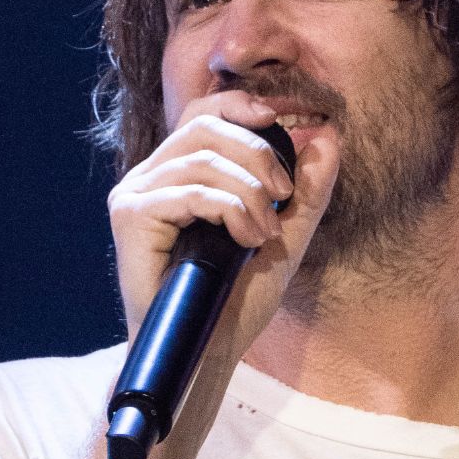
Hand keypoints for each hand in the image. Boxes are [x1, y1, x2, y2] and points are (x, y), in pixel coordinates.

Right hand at [108, 90, 339, 371]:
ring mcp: (134, 194)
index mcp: (177, 173)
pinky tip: (245, 240)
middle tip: (283, 194)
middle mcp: (149, 176)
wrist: (205, 353)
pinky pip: (189, 191)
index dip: (244, 104)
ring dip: (247, 192)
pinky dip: (228, 210)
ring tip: (264, 234)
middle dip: (256, 151)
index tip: (285, 118)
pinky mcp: (129, 217)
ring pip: (201, 158)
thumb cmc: (235, 301)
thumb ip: (306, 190)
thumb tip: (328, 134)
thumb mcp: (284, 237)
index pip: (206, 113)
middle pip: (204, 125)